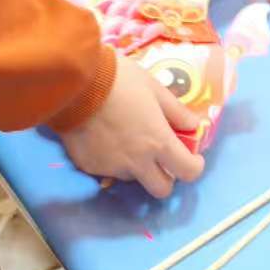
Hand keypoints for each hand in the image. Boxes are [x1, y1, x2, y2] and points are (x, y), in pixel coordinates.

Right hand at [58, 54, 206, 197]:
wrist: (76, 83)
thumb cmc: (120, 80)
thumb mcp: (155, 88)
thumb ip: (176, 111)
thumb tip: (193, 126)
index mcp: (158, 142)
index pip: (187, 172)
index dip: (194, 167)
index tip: (192, 157)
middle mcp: (137, 162)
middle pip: (161, 189)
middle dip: (166, 176)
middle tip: (162, 157)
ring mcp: (111, 168)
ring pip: (133, 178)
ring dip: (137, 166)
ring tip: (128, 139)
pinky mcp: (89, 167)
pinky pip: (108, 170)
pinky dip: (113, 159)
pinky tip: (105, 137)